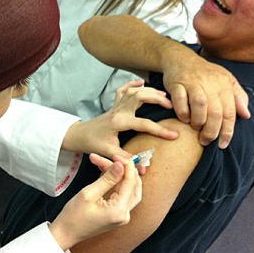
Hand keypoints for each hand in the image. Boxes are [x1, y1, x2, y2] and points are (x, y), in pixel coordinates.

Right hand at [49, 155, 141, 250]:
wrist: (66, 233)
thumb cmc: (73, 216)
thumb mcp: (89, 193)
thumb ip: (107, 179)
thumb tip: (121, 166)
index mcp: (119, 211)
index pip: (130, 183)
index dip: (126, 166)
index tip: (117, 156)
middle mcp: (124, 215)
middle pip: (134, 186)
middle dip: (125, 170)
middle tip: (114, 159)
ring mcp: (122, 216)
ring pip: (130, 190)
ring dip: (122, 176)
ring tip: (109, 164)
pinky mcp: (117, 215)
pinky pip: (123, 195)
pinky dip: (118, 183)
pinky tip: (108, 174)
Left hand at [61, 80, 178, 163]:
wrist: (79, 135)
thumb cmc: (93, 144)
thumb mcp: (109, 153)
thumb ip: (126, 159)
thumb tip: (143, 170)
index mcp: (119, 122)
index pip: (144, 124)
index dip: (160, 130)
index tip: (174, 135)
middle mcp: (118, 110)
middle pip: (140, 97)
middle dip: (157, 99)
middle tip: (172, 105)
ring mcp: (116, 106)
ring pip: (134, 91)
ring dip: (149, 91)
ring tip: (164, 96)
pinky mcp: (114, 105)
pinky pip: (123, 90)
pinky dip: (133, 84)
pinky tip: (142, 82)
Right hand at [160, 46, 249, 148]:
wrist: (181, 59)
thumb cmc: (205, 74)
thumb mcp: (226, 81)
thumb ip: (238, 97)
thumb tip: (246, 115)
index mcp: (224, 84)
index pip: (230, 112)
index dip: (227, 131)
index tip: (223, 144)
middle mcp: (210, 82)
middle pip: (215, 111)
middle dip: (211, 131)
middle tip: (206, 141)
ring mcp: (193, 82)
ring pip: (200, 104)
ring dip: (198, 121)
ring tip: (196, 129)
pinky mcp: (177, 83)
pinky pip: (180, 100)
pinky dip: (182, 112)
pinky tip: (184, 119)